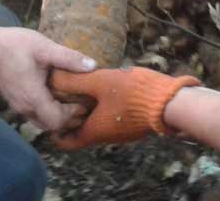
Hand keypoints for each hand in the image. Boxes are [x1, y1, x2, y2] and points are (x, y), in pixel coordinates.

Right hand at [0, 27, 96, 131]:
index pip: (58, 122)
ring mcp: (19, 107)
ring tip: (71, 101)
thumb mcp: (44, 47)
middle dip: (69, 119)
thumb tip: (93, 66)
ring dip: (59, 117)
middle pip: (52, 126)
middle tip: (82, 103)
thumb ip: (68, 58)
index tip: (83, 101)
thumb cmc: (14, 46)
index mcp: (33, 97)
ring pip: (43, 123)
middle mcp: (26, 108)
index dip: (73, 116)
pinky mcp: (16, 103)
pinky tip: (55, 96)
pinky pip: (36, 116)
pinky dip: (49, 112)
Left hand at [48, 67, 201, 149]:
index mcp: (94, 131)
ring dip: (89, 112)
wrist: (170, 103)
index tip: (49, 117)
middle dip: (71, 118)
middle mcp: (107, 136)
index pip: (67, 141)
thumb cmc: (133, 93)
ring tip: (82, 91)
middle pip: (82, 132)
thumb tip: (53, 77)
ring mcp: (122, 132)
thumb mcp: (99, 81)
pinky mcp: (134, 124)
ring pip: (98, 124)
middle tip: (63, 99)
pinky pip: (112, 119)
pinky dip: (103, 109)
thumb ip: (75, 80)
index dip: (55, 131)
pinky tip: (105, 90)